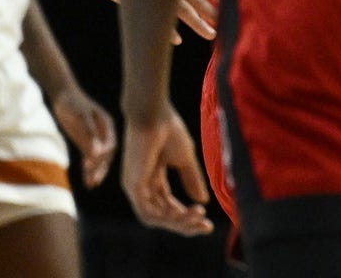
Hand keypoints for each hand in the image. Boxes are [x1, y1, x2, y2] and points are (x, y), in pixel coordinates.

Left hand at [52, 86, 117, 187]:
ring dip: (96, 171)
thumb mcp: (79, 118)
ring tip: (91, 185)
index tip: (93, 165)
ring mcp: (96, 137)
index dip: (103, 157)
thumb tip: (97, 154)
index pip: (110, 145)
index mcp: (107, 125)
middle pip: (107, 155)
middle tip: (94, 182)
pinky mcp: (86, 141)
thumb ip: (88, 135)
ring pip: (99, 158)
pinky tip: (85, 178)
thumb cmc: (72, 104)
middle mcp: (104, 133)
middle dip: (101, 169)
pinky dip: (88, 168)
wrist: (63, 95)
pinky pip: (90, 157)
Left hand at [122, 106, 213, 235]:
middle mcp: (140, 186)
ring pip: (155, 218)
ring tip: (199, 217)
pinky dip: (167, 217)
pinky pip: (148, 212)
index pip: (167, 205)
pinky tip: (186, 213)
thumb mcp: (185, 159)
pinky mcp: (133, 186)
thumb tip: (203, 200)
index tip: (207, 218)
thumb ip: (192, 179)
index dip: (185, 215)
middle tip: (205, 226)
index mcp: (151, 178)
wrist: (154, 113)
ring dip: (178, 222)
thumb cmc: (168, 129)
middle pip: (161, 215)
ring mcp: (134, 187)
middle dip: (184, 223)